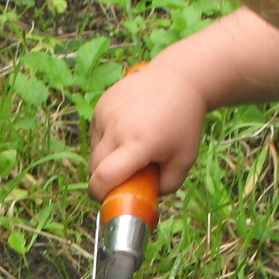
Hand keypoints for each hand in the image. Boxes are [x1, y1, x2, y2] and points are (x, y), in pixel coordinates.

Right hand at [88, 62, 207, 198]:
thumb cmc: (184, 122)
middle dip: (103, 179)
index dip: (100, 193)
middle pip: (95, 167)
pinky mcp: (101, 105)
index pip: (105, 176)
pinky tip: (124, 133)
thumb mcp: (185, 159)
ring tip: (128, 150)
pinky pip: (95, 134)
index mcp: (139, 144)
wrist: (178, 79)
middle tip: (120, 180)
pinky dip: (105, 141)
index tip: (106, 199)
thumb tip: (145, 197)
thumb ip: (168, 186)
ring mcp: (106, 114)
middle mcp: (118, 128)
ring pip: (93, 151)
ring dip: (105, 159)